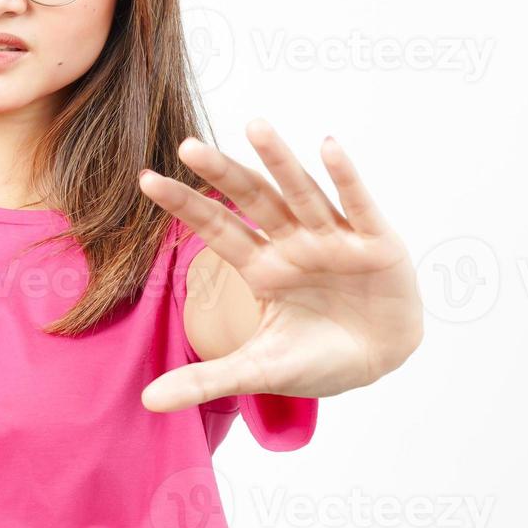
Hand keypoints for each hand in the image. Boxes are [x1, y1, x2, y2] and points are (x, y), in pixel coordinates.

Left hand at [137, 119, 422, 409]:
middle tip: (188, 145)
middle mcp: (292, 242)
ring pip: (300, 193)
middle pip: (252, 201)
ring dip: (280, 161)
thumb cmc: (317, 357)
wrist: (381, 363)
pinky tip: (328, 146)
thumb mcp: (259, 369)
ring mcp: (333, 238)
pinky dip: (345, 178)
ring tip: (254, 125)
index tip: (146, 179)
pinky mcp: (376, 243)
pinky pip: (358, 205)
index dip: (184, 204)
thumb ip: (206, 379)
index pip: (216, 229)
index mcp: (261, 266)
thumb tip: (146, 402)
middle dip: (222, 174)